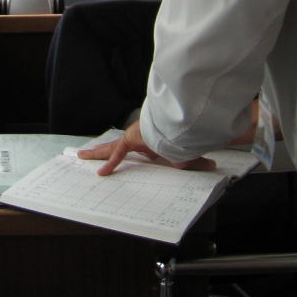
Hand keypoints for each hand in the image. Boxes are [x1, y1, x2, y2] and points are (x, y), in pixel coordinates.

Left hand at [76, 120, 216, 175]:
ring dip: (97, 153)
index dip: (126, 153)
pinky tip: (101, 173)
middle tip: (91, 154)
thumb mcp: (189, 155)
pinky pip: (118, 153)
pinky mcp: (131, 138)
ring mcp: (132, 137)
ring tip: (81, 156)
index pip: (134, 148)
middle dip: (104, 151)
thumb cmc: (183, 136)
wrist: (178, 122)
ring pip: (110, 148)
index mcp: (149, 141)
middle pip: (116, 147)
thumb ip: (198, 161)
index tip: (121, 156)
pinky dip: (111, 163)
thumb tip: (214, 165)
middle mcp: (138, 138)